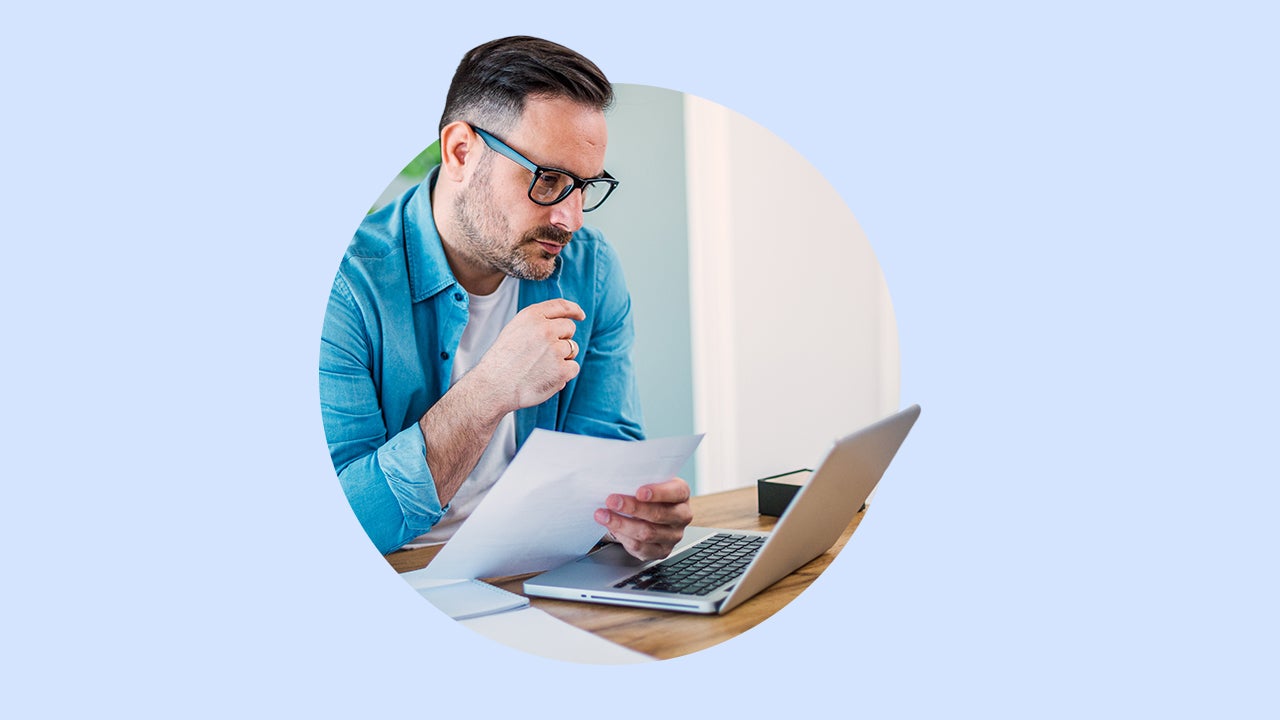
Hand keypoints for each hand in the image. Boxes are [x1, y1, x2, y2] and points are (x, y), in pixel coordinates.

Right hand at [470, 298, 585, 414]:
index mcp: (532, 316)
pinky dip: (564, 374)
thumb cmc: (501, 362)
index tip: (580, 315)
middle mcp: (545, 329)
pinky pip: (573, 367)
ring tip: (540, 367)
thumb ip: (536, 323)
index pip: (561, 306)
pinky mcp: (562, 370)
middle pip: (569, 329)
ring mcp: (555, 350)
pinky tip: (546, 377)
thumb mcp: (514, 330)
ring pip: (572, 349)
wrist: (494, 387)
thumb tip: (560, 324)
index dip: (574, 310)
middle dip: (563, 339)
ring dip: (562, 358)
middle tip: (545, 353)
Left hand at [594, 477, 692, 560]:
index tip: (639, 491)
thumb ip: (639, 479)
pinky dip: (623, 537)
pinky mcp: (661, 551)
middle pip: (658, 514)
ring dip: (621, 524)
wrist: (650, 514)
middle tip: (612, 501)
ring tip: (604, 515)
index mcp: (681, 494)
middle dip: (632, 508)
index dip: (658, 493)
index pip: (676, 492)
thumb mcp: (648, 481)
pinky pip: (641, 547)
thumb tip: (616, 477)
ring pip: (647, 533)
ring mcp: (673, 536)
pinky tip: (612, 528)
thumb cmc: (648, 494)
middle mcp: (681, 515)